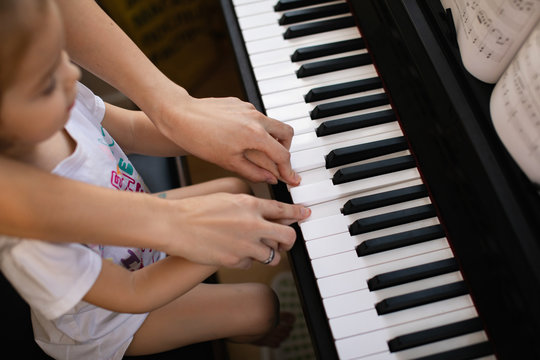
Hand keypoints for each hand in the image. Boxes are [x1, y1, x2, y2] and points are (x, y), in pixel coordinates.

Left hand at [155, 87, 300, 185]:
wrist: (179, 115)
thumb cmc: (199, 139)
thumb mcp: (228, 162)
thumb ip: (254, 171)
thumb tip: (271, 178)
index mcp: (255, 134)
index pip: (282, 154)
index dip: (288, 170)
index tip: (293, 179)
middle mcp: (256, 118)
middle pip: (286, 133)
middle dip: (286, 149)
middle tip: (278, 162)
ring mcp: (248, 108)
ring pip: (271, 124)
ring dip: (271, 138)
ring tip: (257, 152)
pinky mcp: (239, 103)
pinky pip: (256, 117)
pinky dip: (256, 129)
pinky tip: (240, 138)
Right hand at [161, 193, 310, 267]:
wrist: (176, 224)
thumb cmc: (197, 209)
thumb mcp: (227, 199)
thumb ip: (248, 205)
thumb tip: (265, 212)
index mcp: (250, 204)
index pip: (283, 209)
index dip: (298, 213)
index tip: (305, 214)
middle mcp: (252, 224)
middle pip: (287, 236)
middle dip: (290, 240)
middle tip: (286, 241)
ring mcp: (245, 244)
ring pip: (273, 256)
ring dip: (269, 254)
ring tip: (259, 250)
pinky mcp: (235, 260)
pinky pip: (251, 264)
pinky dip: (247, 261)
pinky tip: (235, 254)